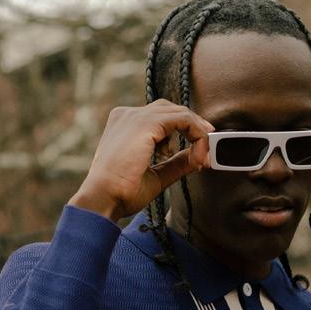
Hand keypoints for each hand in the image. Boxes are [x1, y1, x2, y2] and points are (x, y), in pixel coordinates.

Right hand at [68, 99, 213, 221]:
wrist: (103, 199)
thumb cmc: (121, 192)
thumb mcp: (156, 175)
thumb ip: (175, 163)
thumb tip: (197, 158)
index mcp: (124, 125)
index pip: (161, 118)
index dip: (184, 132)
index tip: (197, 156)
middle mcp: (127, 115)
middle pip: (171, 110)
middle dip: (194, 128)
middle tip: (208, 149)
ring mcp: (135, 116)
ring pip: (179, 113)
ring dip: (197, 133)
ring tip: (203, 157)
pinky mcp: (145, 123)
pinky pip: (182, 119)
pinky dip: (196, 134)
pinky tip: (199, 154)